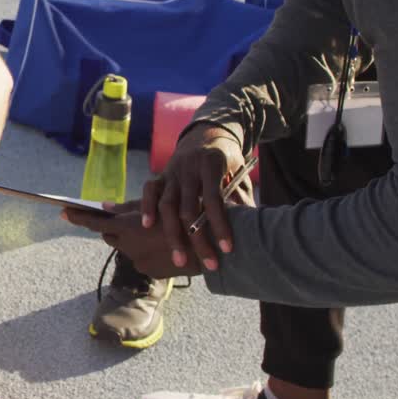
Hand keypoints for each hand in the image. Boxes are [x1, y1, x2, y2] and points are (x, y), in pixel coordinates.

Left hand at [61, 206, 201, 278]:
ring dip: (132, 240)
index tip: (63, 212)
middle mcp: (128, 247)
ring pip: (127, 248)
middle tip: (120, 220)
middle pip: (110, 236)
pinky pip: (142, 259)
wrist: (210, 244)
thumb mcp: (155, 207)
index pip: (94, 223)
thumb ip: (127, 209)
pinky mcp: (151, 271)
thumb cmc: (183, 218)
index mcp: (128, 228)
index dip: (78, 218)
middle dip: (112, 228)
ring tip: (151, 230)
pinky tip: (163, 244)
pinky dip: (147, 251)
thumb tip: (104, 207)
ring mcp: (139, 262)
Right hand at [141, 122, 252, 271]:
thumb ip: (241, 195)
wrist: (206, 132)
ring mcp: (172, 172)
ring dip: (172, 235)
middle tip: (209, 265)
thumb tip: (250, 226)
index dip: (220, 225)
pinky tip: (147, 227)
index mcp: (211, 164)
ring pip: (167, 205)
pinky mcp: (161, 175)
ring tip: (179, 261)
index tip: (228, 248)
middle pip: (188, 209)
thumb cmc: (227, 159)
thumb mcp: (239, 171)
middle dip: (198, 240)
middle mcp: (189, 168)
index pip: (214, 199)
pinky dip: (146, 207)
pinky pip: (149, 190)